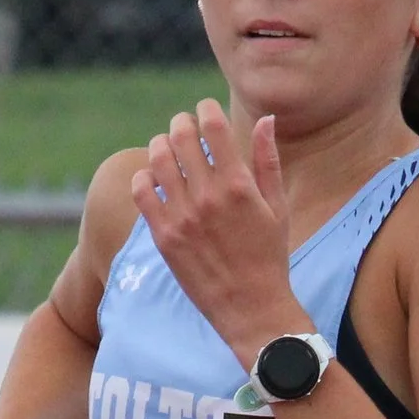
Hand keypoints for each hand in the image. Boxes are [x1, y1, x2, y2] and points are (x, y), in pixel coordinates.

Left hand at [139, 100, 306, 366]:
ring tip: (168, 149)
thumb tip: (266, 119)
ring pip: (157, 158)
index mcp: (239, 186)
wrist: (252, 309)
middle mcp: (208, 198)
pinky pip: (141, 191)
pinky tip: (154, 178)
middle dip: (181, 123)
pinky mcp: (164, 236)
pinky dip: (144, 176)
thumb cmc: (270, 258)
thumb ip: (268, 161)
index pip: (212, 126)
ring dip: (161, 144)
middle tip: (184, 127)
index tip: (205, 110)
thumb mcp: (277, 208)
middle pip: (180, 136)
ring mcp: (182, 217)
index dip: (205, 109)